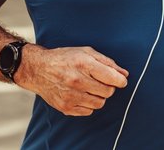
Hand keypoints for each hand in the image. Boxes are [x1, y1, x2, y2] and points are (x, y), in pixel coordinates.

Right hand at [14, 45, 128, 115]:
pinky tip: (81, 94)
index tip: (120, 81)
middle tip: (100, 82)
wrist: (38, 69)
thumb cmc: (65, 58)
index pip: (112, 78)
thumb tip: (124, 74)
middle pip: (108, 92)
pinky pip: (88, 111)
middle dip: (108, 87)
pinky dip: (88, 104)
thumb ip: (107, 62)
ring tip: (90, 88)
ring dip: (98, 96)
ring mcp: (70, 95)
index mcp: (83, 64)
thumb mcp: (85, 52)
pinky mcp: (65, 107)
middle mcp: (77, 80)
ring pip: (99, 103)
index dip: (120, 81)